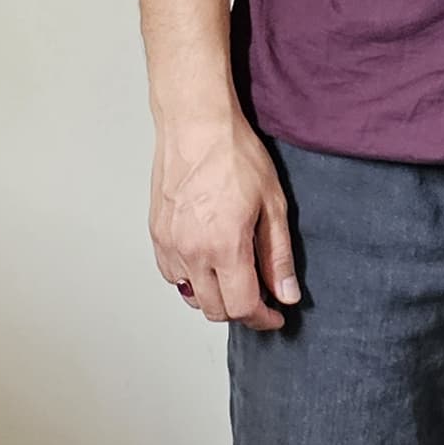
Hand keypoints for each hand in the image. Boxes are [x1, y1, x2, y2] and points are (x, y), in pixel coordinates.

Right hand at [151, 107, 301, 329]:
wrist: (196, 126)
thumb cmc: (233, 155)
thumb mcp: (272, 205)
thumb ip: (278, 256)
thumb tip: (286, 293)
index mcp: (225, 246)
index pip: (242, 306)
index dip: (262, 318)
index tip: (274, 315)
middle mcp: (192, 251)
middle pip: (215, 310)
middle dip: (240, 311)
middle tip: (259, 298)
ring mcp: (170, 244)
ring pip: (191, 295)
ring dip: (214, 296)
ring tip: (233, 277)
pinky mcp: (157, 234)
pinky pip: (172, 275)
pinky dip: (190, 279)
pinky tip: (207, 263)